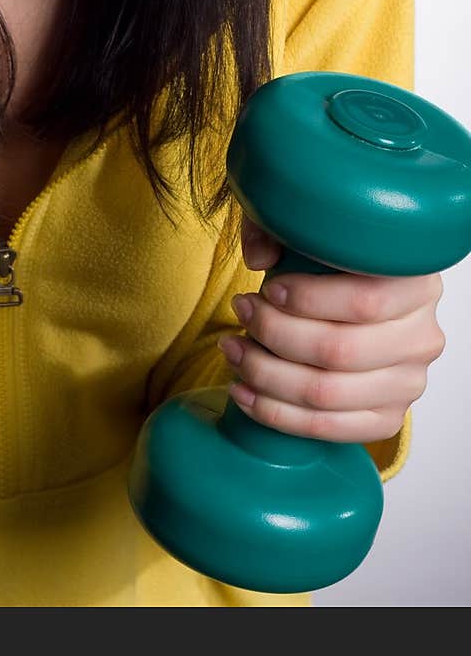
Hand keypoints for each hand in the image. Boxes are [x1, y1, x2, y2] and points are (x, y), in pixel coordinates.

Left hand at [216, 215, 446, 441]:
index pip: (365, 301)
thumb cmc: (329, 264)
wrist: (349, 304)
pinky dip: (277, 414)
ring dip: (266, 374)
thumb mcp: (307, 226)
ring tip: (233, 349)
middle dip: (274, 334)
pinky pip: (329, 428)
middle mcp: (422, 336)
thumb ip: (279, 227)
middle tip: (240, 311)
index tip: (268, 289)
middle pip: (339, 351)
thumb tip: (261, 258)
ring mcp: (408, 383)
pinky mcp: (387, 417)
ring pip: (326, 393)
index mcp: (417, 283)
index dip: (307, 300)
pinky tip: (244, 391)